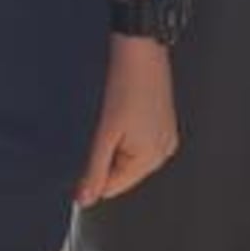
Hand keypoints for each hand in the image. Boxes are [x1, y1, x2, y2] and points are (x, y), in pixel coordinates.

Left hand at [78, 36, 177, 206]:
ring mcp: (166, 138)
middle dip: (107, 157)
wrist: (140, 52)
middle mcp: (164, 151)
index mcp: (153, 158)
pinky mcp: (163, 125)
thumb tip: (85, 199)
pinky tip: (124, 113)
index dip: (93, 176)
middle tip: (104, 129)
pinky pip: (138, 142)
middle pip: (122, 173)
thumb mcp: (104, 134)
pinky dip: (126, 134)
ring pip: (128, 157)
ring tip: (116, 117)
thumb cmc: (126, 86)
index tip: (83, 155)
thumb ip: (94, 170)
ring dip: (116, 144)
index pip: (114, 187)